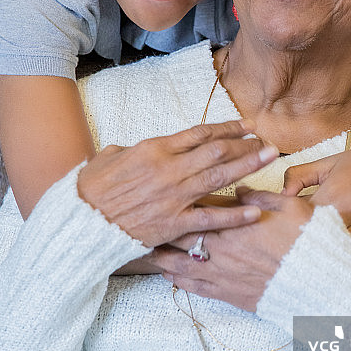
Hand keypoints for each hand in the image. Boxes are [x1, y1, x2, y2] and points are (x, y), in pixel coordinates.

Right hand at [77, 120, 277, 246]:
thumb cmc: (91, 189)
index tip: (248, 126)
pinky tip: (254, 211)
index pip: (201, 133)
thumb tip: (135, 148)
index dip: (229, 128)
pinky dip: (233, 215)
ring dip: (248, 167)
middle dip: (247, 146)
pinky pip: (210, 218)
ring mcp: (173, 196)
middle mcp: (169, 169)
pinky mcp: (173, 223)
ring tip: (270, 160)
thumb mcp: (110, 157)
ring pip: (219, 177)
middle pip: (217, 152)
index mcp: (155, 148)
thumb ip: (131, 151)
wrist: (80, 221)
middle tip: (270, 143)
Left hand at [154, 188, 313, 310]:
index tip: (174, 192)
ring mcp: (221, 273)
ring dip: (161, 254)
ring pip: (178, 262)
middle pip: (182, 233)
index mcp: (234, 223)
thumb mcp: (288, 206)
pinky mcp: (226, 294)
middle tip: (148, 217)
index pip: (202, 206)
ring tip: (147, 247)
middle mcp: (221, 247)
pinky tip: (168, 275)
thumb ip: (259, 196)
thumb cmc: (306, 241)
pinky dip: (176, 280)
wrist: (317, 281)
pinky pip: (192, 287)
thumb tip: (240, 188)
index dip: (186, 199)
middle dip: (164, 225)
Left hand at [283, 141, 350, 247]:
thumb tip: (281, 195)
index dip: (296, 228)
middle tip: (301, 250)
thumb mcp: (328, 163)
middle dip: (311, 244)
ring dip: (333, 250)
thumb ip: (300, 175)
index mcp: (332, 193)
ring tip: (321, 254)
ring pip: (344, 248)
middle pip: (322, 239)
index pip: (304, 221)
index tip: (290, 233)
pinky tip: (346, 252)